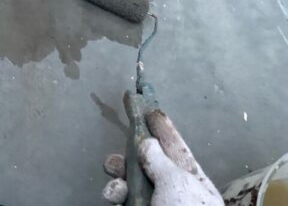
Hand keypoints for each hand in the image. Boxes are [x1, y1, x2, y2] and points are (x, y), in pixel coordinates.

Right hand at [102, 110, 222, 204]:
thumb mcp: (176, 183)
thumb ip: (158, 160)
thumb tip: (146, 143)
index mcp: (191, 180)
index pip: (176, 147)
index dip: (163, 127)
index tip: (150, 108)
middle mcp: (172, 192)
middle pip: (147, 164)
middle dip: (130, 157)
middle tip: (116, 157)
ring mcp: (155, 205)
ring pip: (130, 183)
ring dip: (118, 179)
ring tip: (115, 184)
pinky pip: (122, 201)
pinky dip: (114, 196)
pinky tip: (111, 198)